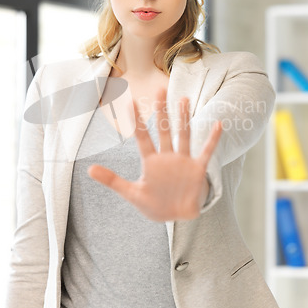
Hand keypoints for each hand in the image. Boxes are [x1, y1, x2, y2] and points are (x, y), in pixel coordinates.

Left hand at [87, 88, 221, 221]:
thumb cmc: (154, 204)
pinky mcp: (197, 169)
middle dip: (162, 112)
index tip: (131, 102)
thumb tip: (88, 169)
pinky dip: (212, 140)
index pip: (142, 137)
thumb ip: (112, 180)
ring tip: (183, 100)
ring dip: (183, 119)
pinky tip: (218, 124)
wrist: (176, 217)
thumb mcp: (131, 193)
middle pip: (163, 130)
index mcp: (150, 161)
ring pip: (183, 135)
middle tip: (160, 90)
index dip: (137, 121)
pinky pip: (206, 152)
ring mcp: (183, 161)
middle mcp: (167, 157)